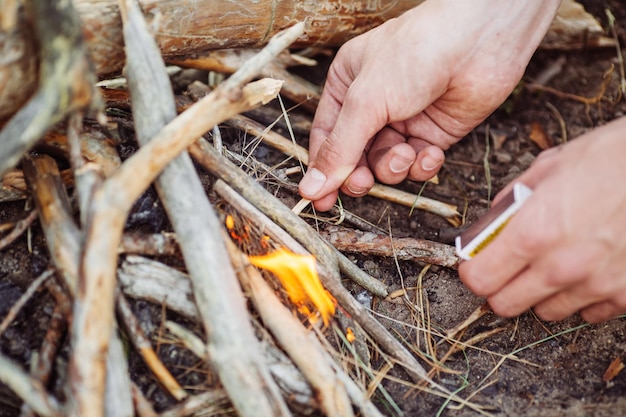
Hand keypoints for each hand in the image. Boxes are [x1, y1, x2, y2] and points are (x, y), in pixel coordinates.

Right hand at [299, 0, 560, 210]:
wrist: (479, 40)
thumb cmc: (416, 53)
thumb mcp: (366, 102)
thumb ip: (340, 149)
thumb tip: (311, 187)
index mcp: (346, 87)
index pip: (326, 138)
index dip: (323, 170)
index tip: (320, 200)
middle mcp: (373, 105)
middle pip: (355, 156)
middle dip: (360, 173)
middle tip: (362, 184)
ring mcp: (404, 120)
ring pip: (386, 164)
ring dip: (394, 166)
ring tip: (404, 153)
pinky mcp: (434, 133)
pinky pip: (418, 164)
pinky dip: (422, 165)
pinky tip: (429, 152)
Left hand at [460, 116, 625, 322]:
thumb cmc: (612, 158)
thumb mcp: (549, 167)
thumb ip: (511, 202)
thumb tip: (491, 224)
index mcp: (532, 232)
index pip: (479, 279)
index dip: (473, 270)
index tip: (477, 262)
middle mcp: (560, 267)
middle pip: (505, 305)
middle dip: (500, 287)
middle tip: (509, 267)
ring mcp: (595, 285)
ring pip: (547, 312)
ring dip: (542, 293)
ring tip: (555, 263)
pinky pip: (588, 313)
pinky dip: (582, 297)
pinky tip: (587, 270)